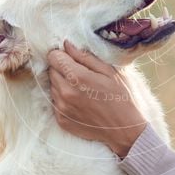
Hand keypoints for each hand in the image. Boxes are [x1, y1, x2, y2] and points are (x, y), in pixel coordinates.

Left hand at [46, 40, 146, 157]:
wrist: (123, 130)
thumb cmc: (121, 97)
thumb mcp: (109, 71)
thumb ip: (85, 57)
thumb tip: (67, 45)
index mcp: (77, 77)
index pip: (53, 57)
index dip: (61, 55)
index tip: (70, 58)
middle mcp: (65, 92)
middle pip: (51, 71)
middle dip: (62, 69)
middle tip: (79, 74)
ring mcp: (61, 108)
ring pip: (52, 86)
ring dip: (62, 84)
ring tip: (81, 89)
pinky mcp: (61, 120)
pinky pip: (55, 102)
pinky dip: (63, 99)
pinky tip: (79, 101)